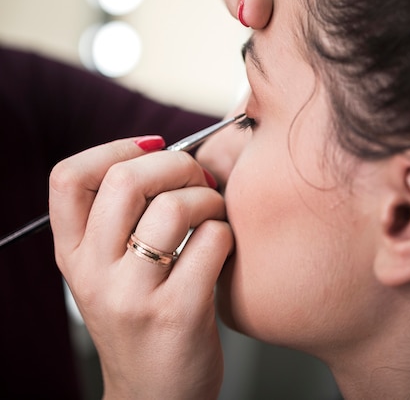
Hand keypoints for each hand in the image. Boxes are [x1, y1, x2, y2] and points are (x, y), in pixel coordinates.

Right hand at [49, 138, 232, 399]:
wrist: (154, 396)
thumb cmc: (139, 316)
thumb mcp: (106, 269)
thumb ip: (118, 216)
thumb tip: (163, 151)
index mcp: (73, 254)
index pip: (68, 178)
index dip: (112, 149)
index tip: (150, 149)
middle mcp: (94, 273)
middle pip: (125, 180)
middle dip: (175, 163)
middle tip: (195, 176)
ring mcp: (133, 296)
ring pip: (175, 206)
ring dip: (208, 197)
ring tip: (213, 212)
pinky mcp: (178, 313)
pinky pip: (211, 240)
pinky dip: (226, 231)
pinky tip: (222, 246)